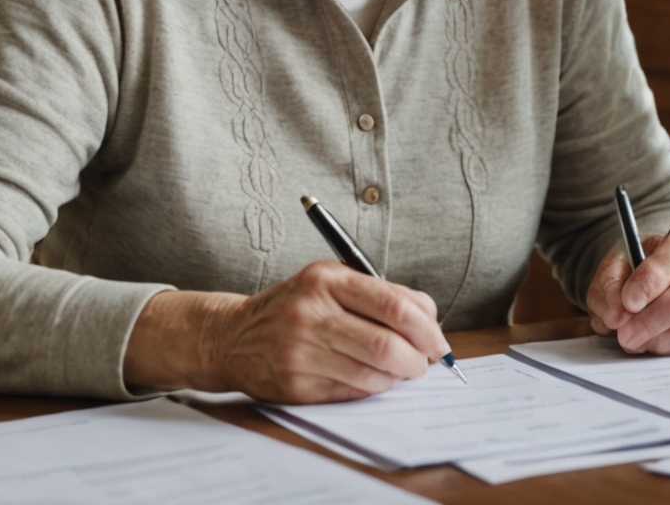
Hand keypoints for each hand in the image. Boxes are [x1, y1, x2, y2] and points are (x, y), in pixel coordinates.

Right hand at [124, 261, 448, 403]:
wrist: (231, 336)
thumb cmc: (294, 307)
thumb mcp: (330, 282)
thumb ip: (379, 294)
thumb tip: (430, 320)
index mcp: (326, 280)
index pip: (394, 304)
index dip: (427, 327)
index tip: (438, 341)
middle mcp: (311, 313)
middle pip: (387, 344)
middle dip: (419, 359)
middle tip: (426, 362)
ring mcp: (301, 351)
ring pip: (372, 374)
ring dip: (398, 377)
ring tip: (402, 371)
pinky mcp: (295, 384)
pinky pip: (351, 391)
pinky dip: (373, 388)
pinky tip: (375, 379)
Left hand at [586, 230, 669, 353]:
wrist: (656, 282)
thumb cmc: (635, 272)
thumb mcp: (615, 267)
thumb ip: (609, 284)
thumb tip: (615, 316)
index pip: (665, 266)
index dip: (644, 288)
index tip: (627, 303)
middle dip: (647, 323)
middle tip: (624, 336)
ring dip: (653, 340)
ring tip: (632, 339)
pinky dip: (664, 348)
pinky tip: (650, 341)